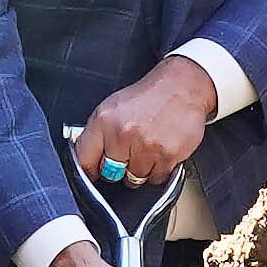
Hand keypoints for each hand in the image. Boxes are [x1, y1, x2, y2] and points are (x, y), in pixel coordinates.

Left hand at [71, 54, 220, 192]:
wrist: (182, 87)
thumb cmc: (147, 97)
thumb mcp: (112, 107)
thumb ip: (96, 134)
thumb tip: (86, 161)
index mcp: (104, 121)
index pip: (84, 160)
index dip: (89, 169)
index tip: (94, 172)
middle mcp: (123, 133)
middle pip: (110, 174)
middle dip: (118, 167)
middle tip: (128, 150)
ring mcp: (146, 146)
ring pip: (134, 179)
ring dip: (140, 169)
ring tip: (147, 147)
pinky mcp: (167, 155)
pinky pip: (156, 178)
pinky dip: (158, 169)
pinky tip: (160, 150)